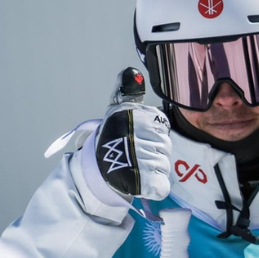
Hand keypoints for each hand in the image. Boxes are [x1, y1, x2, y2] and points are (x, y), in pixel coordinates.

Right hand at [95, 68, 171, 199]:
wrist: (95, 170)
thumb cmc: (110, 139)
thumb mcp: (118, 111)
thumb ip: (127, 92)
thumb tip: (131, 72)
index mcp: (145, 118)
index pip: (161, 127)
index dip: (150, 134)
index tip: (134, 136)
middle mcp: (150, 137)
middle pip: (164, 147)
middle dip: (151, 152)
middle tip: (133, 153)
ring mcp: (151, 160)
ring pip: (163, 165)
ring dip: (150, 168)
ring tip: (132, 166)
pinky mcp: (150, 182)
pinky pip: (161, 185)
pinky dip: (153, 185)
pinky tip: (140, 180)